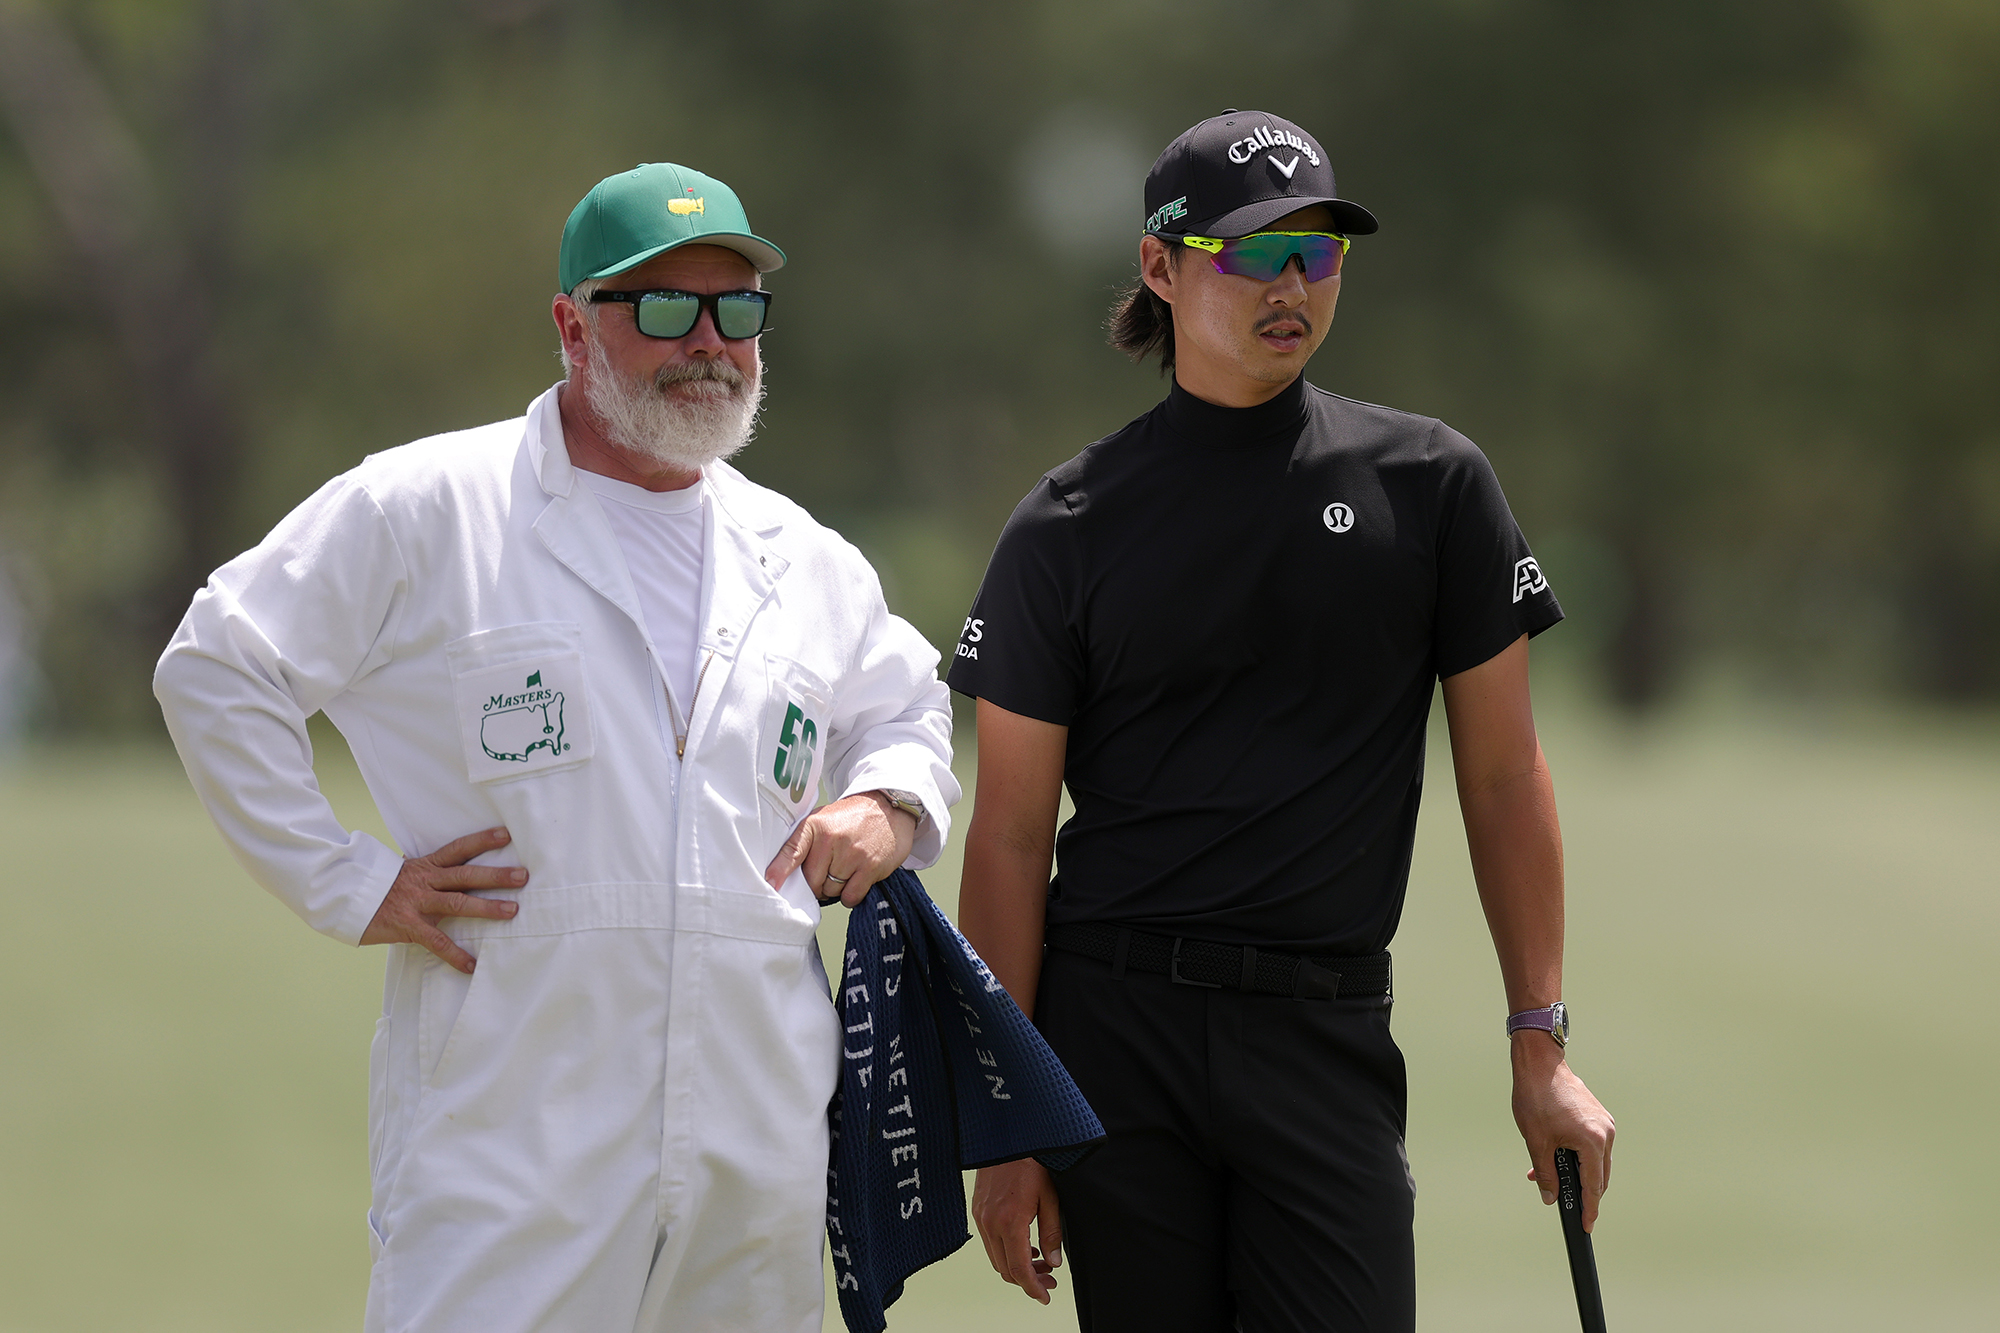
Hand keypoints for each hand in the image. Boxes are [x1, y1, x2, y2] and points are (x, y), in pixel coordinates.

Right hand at [359, 826, 524, 973]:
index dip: (482, 840)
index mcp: (426, 865)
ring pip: (457, 902)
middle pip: (465, 875)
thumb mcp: (407, 872)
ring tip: (512, 911)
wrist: (345, 897)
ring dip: (486, 908)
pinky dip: (455, 955)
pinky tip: (471, 965)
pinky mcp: (407, 925)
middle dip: (496, 876)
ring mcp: (417, 902)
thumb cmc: (380, 887)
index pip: (458, 849)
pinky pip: (436, 941)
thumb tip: (456, 871)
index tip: (506, 835)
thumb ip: (431, 872)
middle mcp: (425, 880)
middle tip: (523, 876)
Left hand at [763, 791, 915, 907]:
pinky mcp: (870, 867)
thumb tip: (782, 876)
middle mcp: (832, 839)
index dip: (779, 870)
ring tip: (847, 868)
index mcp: (815, 825)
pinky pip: (850, 896)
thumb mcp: (823, 819)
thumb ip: (804, 842)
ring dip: (836, 888)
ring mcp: (852, 854)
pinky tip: (857, 878)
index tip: (770, 884)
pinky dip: (851, 895)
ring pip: (831, 891)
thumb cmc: (851, 818)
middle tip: (829, 870)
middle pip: (811, 881)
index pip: (792, 851)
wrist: (888, 808)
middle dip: (817, 884)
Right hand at [971, 1157, 1062, 1303]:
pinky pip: (989, 1242)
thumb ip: (1052, 1233)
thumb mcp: (1050, 1197)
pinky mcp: (977, 1210)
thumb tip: (1054, 1263)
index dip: (1033, 1288)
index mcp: (1009, 1222)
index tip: (1046, 1297)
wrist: (1006, 1135)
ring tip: (1041, 1263)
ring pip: (996, 1258)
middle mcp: (989, 1223)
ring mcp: (980, 1217)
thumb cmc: (1032, 1162)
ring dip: (1017, 1266)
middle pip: (1005, 1270)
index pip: (1019, 1270)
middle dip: (1028, 1280)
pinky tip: (1025, 1245)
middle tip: (1051, 1279)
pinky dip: (1006, 1251)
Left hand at [1512, 1034, 1615, 1230]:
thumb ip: (1546, 1173)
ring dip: (1576, 1172)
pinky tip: (1554, 1156)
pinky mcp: (1598, 1116)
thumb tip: (1550, 1197)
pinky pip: (1592, 1145)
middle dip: (1581, 1191)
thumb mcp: (1537, 1141)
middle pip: (1598, 1176)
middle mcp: (1605, 1133)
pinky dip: (1577, 1155)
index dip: (1590, 1209)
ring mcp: (1604, 1123)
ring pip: (1595, 1161)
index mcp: (1593, 1141)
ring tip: (1546, 1176)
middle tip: (1564, 1204)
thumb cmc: (1537, 1098)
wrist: (1540, 1064)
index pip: (1594, 1186)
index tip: (1587, 1226)